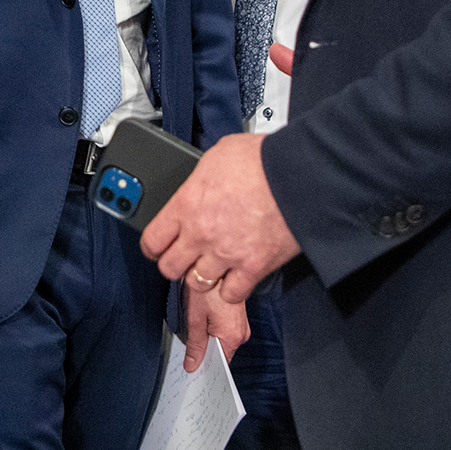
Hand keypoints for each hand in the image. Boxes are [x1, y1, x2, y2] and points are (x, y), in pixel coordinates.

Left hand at [141, 132, 298, 304]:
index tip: (157, 248)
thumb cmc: (261, 159)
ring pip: (198, 283)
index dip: (153, 246)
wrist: (297, 175)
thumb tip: (200, 181)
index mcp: (187, 204)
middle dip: (175, 264)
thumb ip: (200, 177)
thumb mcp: (217, 155)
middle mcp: (201, 234)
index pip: (152, 240)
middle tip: (184, 258)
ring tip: (212, 266)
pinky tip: (236, 277)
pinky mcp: (253, 267)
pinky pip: (232, 294)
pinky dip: (232, 289)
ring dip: (204, 276)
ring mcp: (226, 254)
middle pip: (170, 267)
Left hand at [182, 283, 248, 372]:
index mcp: (232, 337)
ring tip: (196, 326)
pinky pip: (225, 329)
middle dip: (204, 350)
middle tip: (188, 343)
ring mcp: (242, 323)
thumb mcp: (195, 317)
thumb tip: (193, 365)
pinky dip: (213, 329)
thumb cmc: (208, 286)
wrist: (221, 262)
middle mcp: (242, 332)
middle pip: (220, 352)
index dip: (204, 366)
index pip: (219, 364)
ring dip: (209, 337)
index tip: (191, 367)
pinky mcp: (239, 315)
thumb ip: (195, 344)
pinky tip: (203, 320)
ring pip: (222, 340)